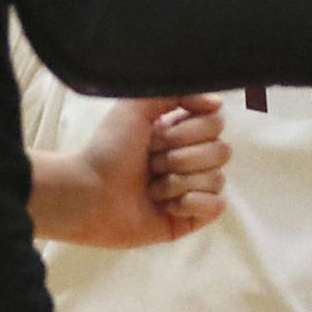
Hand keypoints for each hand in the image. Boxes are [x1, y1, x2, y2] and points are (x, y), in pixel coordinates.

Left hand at [78, 93, 227, 246]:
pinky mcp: (189, 218)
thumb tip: (217, 103)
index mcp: (179, 132)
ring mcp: (191, 189)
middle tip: (151, 164)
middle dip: (181, 157)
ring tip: (152, 188)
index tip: (157, 135)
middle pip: (221, 151)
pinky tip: (167, 206)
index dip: (188, 131)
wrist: (90, 193)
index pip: (215, 124)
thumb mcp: (136, 106)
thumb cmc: (108, 150)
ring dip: (179, 182)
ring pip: (217, 179)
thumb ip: (176, 92)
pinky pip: (216, 207)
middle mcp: (189, 158)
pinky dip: (192, 204)